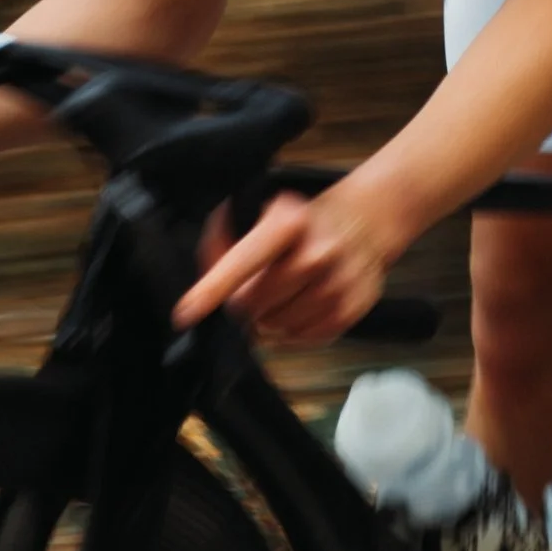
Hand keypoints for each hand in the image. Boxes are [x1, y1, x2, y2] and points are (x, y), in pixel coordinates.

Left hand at [174, 182, 393, 346]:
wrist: (365, 223)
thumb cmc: (304, 223)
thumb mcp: (264, 212)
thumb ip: (226, 242)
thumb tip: (205, 278)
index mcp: (290, 222)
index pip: (243, 261)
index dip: (212, 289)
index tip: (186, 312)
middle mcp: (317, 253)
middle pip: (252, 304)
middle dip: (243, 303)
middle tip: (252, 289)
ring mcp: (338, 283)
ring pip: (276, 327)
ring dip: (269, 318)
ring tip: (282, 294)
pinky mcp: (352, 309)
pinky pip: (302, 338)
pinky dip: (293, 329)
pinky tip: (300, 304)